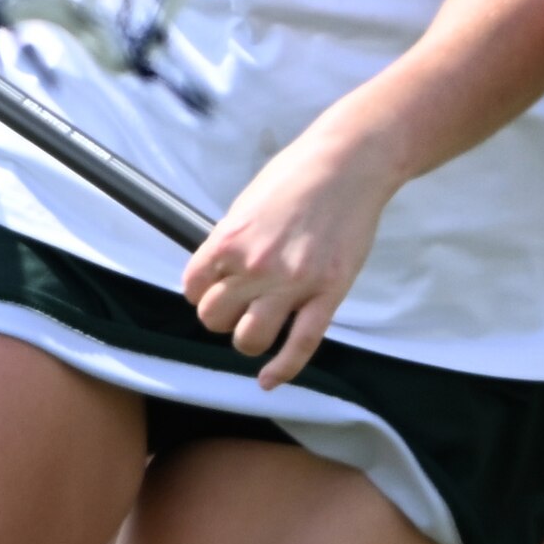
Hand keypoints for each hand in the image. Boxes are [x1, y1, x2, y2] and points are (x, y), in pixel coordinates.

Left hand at [185, 123, 404, 391]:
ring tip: (257, 328)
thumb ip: (231, 240)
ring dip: (248, 339)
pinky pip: (300, 345)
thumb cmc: (298, 173)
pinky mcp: (328, 294)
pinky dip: (282, 369)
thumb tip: (220, 269)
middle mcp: (255, 266)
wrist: (349, 164)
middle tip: (238, 306)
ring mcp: (292, 284)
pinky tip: (270, 380)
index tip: (213, 291)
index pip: (194, 288)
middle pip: (215, 318)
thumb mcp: (247, 202)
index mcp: (229, 240)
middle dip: (222, 316)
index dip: (201, 294)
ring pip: (249, 339)